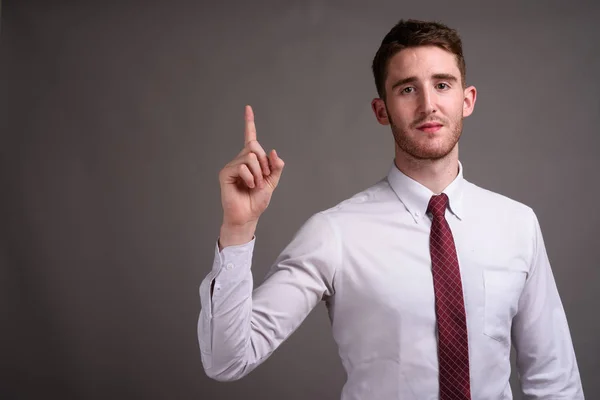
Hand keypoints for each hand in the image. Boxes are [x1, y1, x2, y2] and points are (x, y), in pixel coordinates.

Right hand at [218, 105, 284, 246]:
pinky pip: (242, 167)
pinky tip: (247, 186)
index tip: (248, 108)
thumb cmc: (256, 201)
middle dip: (264, 163)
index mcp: (251, 160)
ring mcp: (232, 166)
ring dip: (258, 173)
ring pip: (250, 157)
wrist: (247, 216)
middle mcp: (240, 160)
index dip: (249, 123)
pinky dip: (250, 178)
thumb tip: (274, 152)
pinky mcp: (225, 173)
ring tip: (254, 185)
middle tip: (262, 178)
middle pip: (254, 147)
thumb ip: (275, 167)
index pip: (250, 138)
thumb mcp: (272, 182)